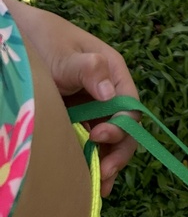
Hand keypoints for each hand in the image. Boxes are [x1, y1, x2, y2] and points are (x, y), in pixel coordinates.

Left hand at [4, 0, 139, 195]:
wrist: (21, 39)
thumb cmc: (45, 42)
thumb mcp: (65, 55)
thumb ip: (89, 69)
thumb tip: (110, 94)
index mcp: (113, 71)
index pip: (129, 104)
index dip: (122, 126)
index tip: (99, 137)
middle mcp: (107, 90)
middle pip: (125, 126)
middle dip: (119, 151)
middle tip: (105, 174)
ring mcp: (93, 105)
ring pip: (110, 138)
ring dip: (108, 160)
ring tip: (100, 184)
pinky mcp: (78, 117)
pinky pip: (91, 140)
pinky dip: (93, 158)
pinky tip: (90, 174)